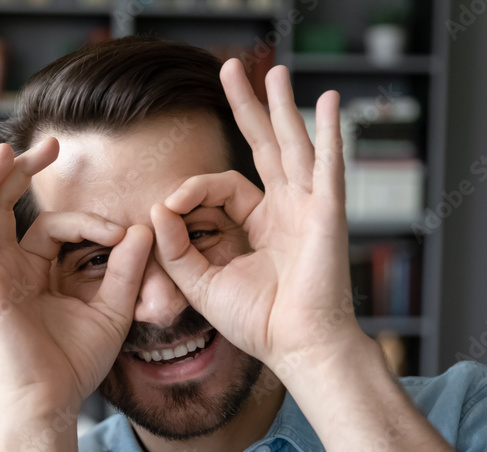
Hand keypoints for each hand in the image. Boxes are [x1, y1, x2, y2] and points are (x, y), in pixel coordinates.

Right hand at [0, 140, 153, 412]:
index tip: (121, 237)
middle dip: (23, 174)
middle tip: (51, 145)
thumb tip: (143, 230)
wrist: (50, 399)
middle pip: (8, 209)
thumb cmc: (76, 364)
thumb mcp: (112, 308)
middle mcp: (9, 269)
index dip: (90, 223)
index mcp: (36, 274)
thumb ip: (126, 270)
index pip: (55, 227)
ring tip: (5, 149)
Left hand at [151, 61, 361, 373]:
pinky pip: (328, 166)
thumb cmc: (257, 321)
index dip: (191, 190)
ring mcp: (308, 207)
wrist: (295, 347)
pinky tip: (329, 103)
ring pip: (291, 145)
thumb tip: (157, 208)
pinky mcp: (327, 213)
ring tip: (273, 71)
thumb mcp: (202, 282)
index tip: (167, 208)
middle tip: (229, 70)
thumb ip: (177, 247)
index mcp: (259, 223)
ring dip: (281, 107)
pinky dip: (330, 133)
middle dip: (245, 107)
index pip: (221, 187)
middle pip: (262, 145)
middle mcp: (285, 208)